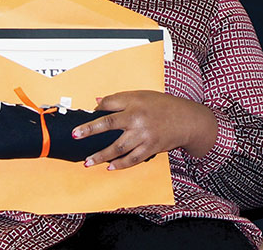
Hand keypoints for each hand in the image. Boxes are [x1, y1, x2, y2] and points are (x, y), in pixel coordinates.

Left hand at [72, 90, 217, 167]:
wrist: (186, 119)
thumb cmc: (164, 106)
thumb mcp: (143, 95)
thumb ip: (120, 99)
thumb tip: (98, 101)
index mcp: (135, 102)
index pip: (109, 104)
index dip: (96, 109)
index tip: (85, 116)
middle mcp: (137, 118)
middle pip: (109, 124)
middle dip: (90, 130)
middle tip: (76, 135)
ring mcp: (143, 135)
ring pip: (118, 147)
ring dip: (101, 155)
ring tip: (88, 161)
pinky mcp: (150, 148)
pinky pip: (132, 159)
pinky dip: (120, 164)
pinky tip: (110, 167)